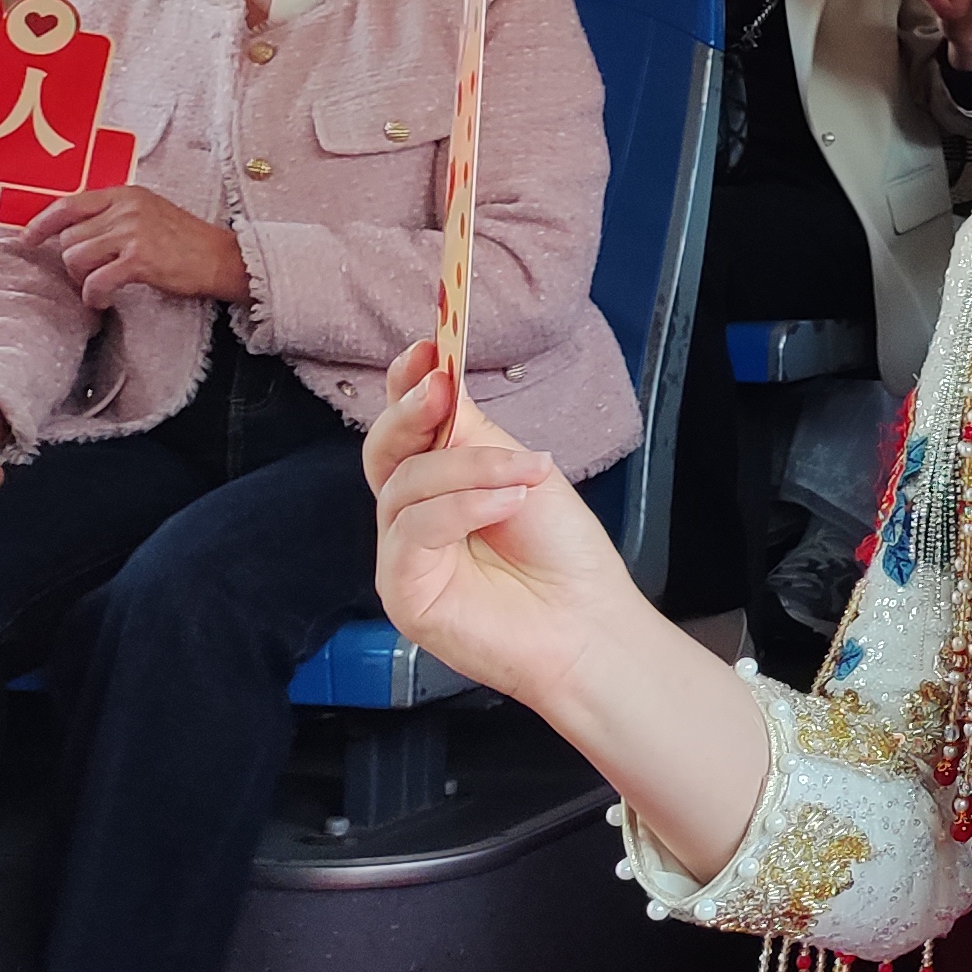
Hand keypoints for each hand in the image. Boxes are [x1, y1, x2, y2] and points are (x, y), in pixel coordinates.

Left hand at [26, 184, 247, 310]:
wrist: (223, 258)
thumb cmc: (187, 241)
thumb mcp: (149, 212)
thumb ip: (115, 215)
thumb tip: (74, 231)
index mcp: (126, 194)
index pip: (68, 203)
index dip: (42, 223)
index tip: (28, 238)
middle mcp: (126, 209)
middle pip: (69, 236)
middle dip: (72, 261)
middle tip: (87, 274)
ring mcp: (132, 233)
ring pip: (75, 257)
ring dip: (81, 279)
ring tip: (97, 287)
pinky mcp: (139, 260)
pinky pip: (96, 280)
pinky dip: (93, 295)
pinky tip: (102, 300)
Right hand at [364, 340, 641, 717]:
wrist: (588, 623)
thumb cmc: (562, 552)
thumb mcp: (521, 471)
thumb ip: (473, 431)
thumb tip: (436, 375)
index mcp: (439, 483)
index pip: (406, 428)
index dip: (407, 386)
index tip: (427, 348)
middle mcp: (412, 517)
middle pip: (383, 451)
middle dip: (410, 411)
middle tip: (441, 385)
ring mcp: (403, 554)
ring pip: (405, 486)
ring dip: (468, 469)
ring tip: (525, 476)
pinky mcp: (402, 590)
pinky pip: (413, 531)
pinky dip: (461, 507)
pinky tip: (505, 504)